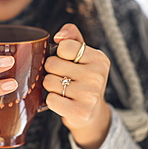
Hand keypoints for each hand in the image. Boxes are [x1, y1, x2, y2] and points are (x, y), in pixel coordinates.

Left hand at [43, 24, 110, 148]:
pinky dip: (51, 100)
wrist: (91, 112)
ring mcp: (90, 95)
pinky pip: (50, 99)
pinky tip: (62, 101)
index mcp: (98, 58)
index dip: (58, 53)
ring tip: (63, 89)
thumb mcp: (82, 55)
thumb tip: (59, 36)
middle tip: (62, 77)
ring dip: (50, 86)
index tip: (66, 61)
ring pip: (48, 82)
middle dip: (51, 71)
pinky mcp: (80, 112)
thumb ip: (71, 37)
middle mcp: (97, 76)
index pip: (65, 46)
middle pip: (51, 64)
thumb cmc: (82, 79)